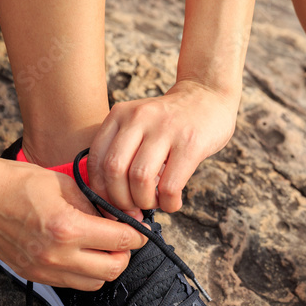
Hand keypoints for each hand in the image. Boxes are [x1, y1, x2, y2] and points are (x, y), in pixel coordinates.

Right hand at [0, 150, 147, 290]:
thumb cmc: (18, 181)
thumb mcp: (65, 184)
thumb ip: (97, 204)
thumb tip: (125, 217)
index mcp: (68, 228)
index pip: (120, 241)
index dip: (137, 235)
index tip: (139, 229)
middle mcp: (57, 255)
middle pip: (112, 270)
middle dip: (124, 254)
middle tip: (123, 239)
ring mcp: (43, 269)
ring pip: (94, 283)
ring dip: (104, 267)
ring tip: (102, 247)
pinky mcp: (32, 274)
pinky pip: (71, 283)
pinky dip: (83, 272)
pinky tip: (81, 253)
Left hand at [87, 80, 238, 212]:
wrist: (208, 96)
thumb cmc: (170, 122)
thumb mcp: (138, 123)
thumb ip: (121, 150)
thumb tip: (110, 198)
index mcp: (120, 114)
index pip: (97, 160)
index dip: (101, 191)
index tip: (112, 206)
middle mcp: (139, 118)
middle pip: (114, 170)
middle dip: (121, 200)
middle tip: (133, 208)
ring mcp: (166, 129)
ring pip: (140, 178)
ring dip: (144, 202)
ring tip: (154, 203)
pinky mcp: (190, 143)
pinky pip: (170, 185)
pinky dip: (168, 203)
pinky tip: (172, 202)